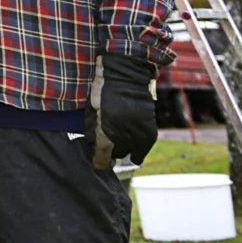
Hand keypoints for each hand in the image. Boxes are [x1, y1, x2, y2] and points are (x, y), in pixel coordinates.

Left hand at [88, 51, 157, 168]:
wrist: (127, 78)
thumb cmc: (103, 91)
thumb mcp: (91, 110)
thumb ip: (92, 130)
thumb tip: (93, 146)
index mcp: (105, 131)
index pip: (102, 156)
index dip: (98, 162)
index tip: (97, 164)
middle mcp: (123, 137)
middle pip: (114, 154)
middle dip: (108, 149)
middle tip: (106, 139)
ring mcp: (138, 136)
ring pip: (128, 153)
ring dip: (122, 148)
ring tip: (119, 135)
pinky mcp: (150, 134)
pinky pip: (141, 153)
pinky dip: (136, 150)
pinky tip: (130, 143)